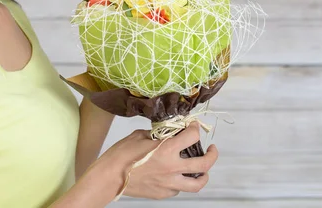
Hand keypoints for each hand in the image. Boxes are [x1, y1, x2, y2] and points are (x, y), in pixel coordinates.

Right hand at [97, 121, 218, 199]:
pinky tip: (176, 176)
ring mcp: (169, 184)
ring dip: (203, 175)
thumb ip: (156, 134)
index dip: (195, 128)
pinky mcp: (163, 194)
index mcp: (167, 150)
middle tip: (211, 149)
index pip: (192, 136)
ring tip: (202, 169)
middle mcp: (172, 168)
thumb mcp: (139, 136)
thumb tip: (164, 133)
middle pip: (204, 163)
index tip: (193, 126)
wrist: (109, 178)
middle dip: (212, 154)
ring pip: (197, 184)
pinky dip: (181, 181)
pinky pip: (179, 189)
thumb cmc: (120, 155)